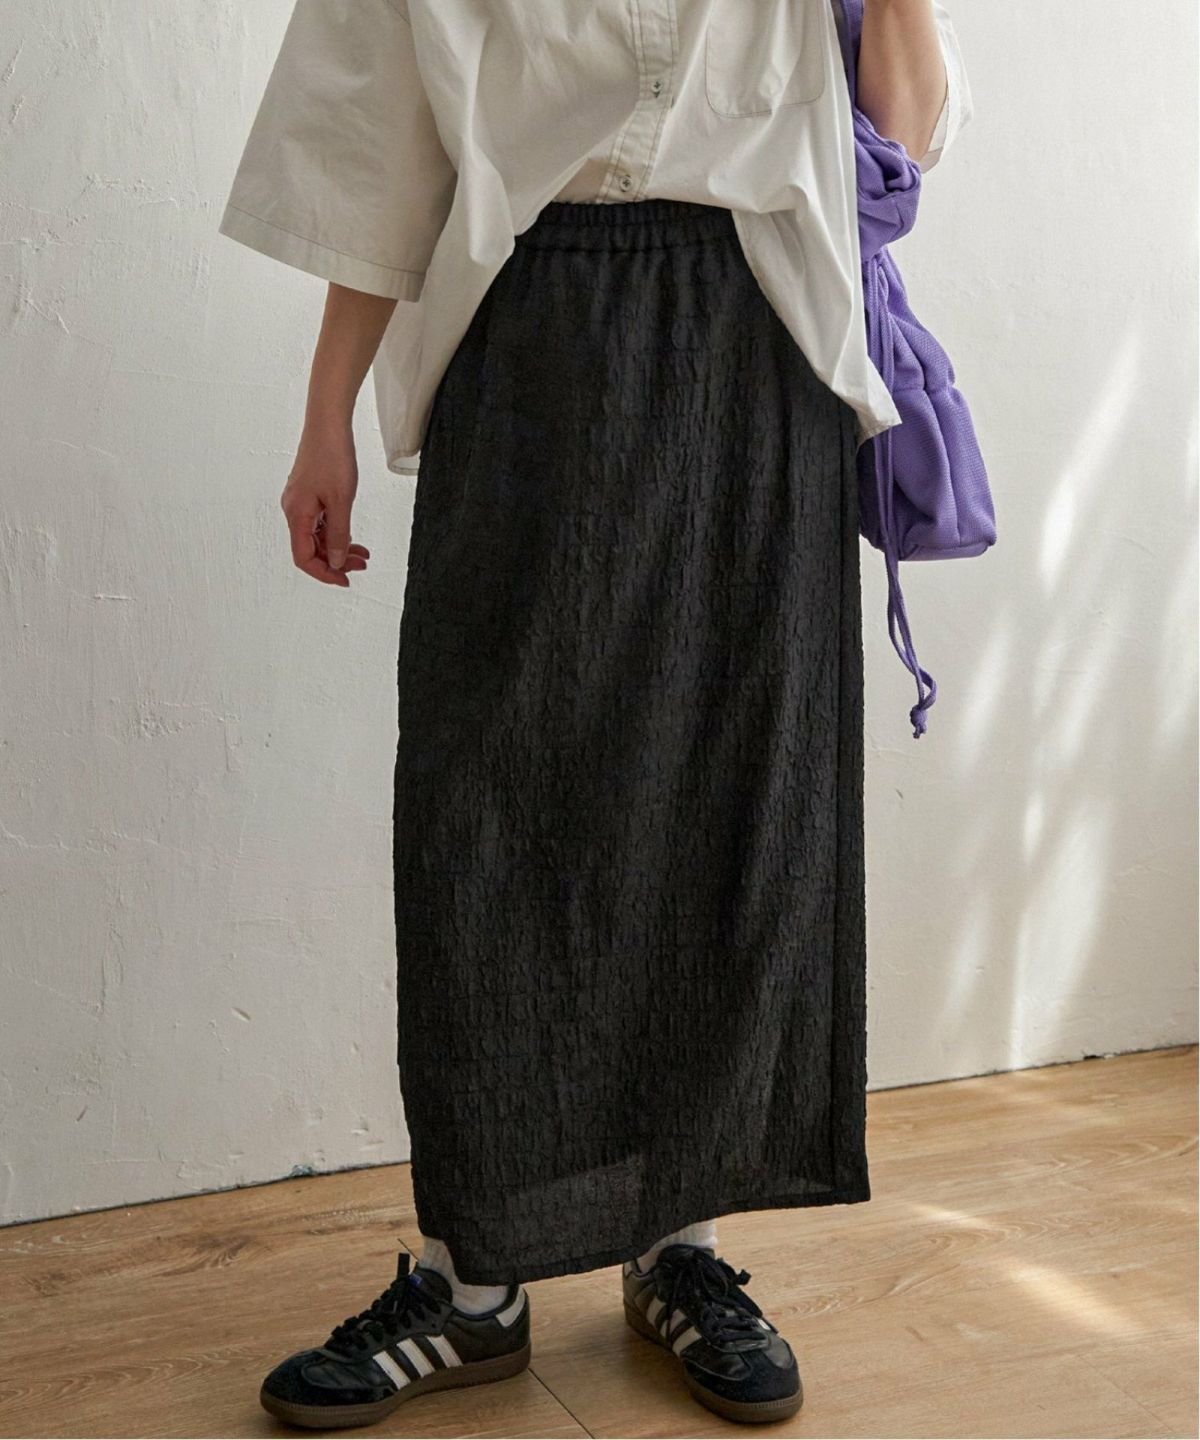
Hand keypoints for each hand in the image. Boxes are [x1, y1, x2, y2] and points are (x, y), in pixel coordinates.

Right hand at [280, 423, 369, 587]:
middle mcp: (294, 511)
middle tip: (361, 565)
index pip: (304, 557)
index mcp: (297, 514)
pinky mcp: (309, 495)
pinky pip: (320, 523)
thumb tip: (336, 561)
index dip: (324, 573)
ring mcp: (301, 503)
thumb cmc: (332, 456)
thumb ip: (338, 534)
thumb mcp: (341, 501)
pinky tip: (352, 537)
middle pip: (311, 549)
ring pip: (317, 537)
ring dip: (338, 548)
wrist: (328, 424)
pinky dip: (336, 532)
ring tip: (362, 554)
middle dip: (336, 561)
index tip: (345, 580)